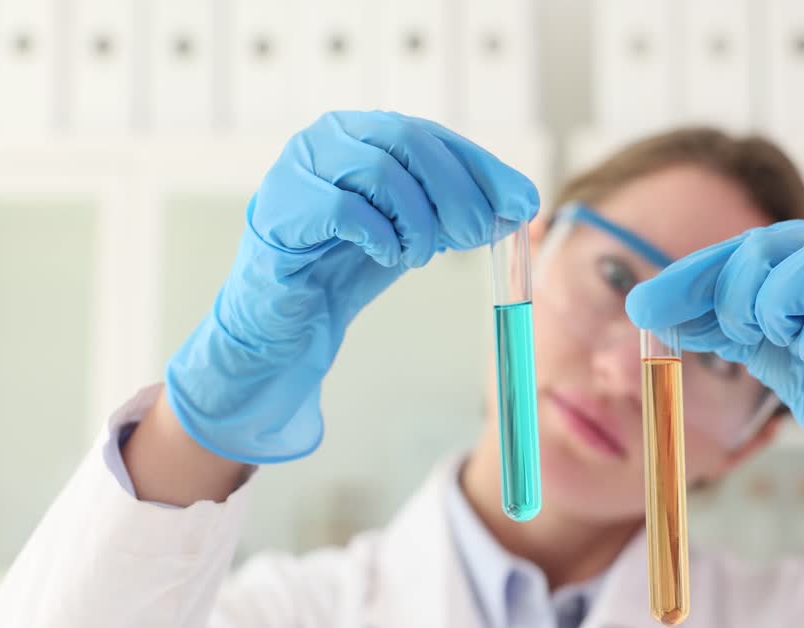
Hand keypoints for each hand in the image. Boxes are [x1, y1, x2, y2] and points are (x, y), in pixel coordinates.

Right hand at [166, 111, 538, 463]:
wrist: (286, 321)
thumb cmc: (347, 266)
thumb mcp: (414, 230)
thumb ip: (456, 210)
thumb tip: (519, 204)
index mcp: (362, 132)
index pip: (433, 136)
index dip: (482, 169)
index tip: (522, 203)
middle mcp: (328, 137)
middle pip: (410, 142)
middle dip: (459, 192)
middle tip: (479, 235)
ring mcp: (298, 168)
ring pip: (381, 171)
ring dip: (418, 220)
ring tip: (417, 255)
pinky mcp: (281, 210)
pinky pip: (345, 209)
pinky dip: (380, 236)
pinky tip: (387, 257)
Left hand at [626, 218, 803, 525]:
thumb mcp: (748, 341)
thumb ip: (702, 319)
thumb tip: (640, 305)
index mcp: (796, 253)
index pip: (733, 249)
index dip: (686, 279)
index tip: (644, 308)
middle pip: (771, 242)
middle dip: (738, 294)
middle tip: (739, 334)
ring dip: (783, 301)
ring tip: (781, 339)